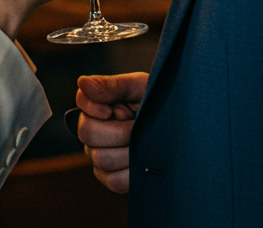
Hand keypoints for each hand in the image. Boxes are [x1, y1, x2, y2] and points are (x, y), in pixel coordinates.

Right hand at [75, 72, 147, 193]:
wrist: (180, 128)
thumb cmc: (158, 102)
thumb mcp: (139, 87)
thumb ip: (112, 85)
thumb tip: (82, 83)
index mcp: (99, 103)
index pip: (82, 100)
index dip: (96, 106)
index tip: (118, 109)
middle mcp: (94, 129)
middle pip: (87, 132)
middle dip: (119, 130)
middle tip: (138, 126)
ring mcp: (100, 154)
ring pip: (101, 158)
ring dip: (128, 151)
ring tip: (145, 143)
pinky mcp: (111, 178)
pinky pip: (114, 180)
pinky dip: (132, 173)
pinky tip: (143, 161)